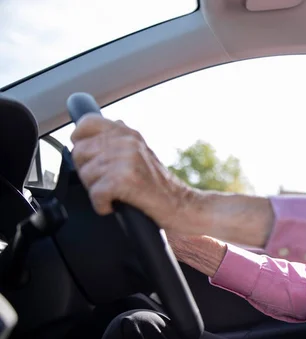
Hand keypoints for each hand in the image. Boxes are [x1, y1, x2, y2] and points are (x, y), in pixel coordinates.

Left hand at [70, 114, 188, 230]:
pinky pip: (96, 193)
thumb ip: (116, 142)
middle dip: (88, 173)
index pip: (86, 124)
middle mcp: (127, 141)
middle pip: (79, 153)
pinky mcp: (126, 179)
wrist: (183, 205)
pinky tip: (115, 205)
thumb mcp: (140, 154)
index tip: (89, 158)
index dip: (81, 143)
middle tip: (108, 183)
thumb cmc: (160, 187)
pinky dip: (102, 205)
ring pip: (86, 175)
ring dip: (97, 191)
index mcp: (128, 133)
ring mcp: (127, 159)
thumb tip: (85, 134)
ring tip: (117, 194)